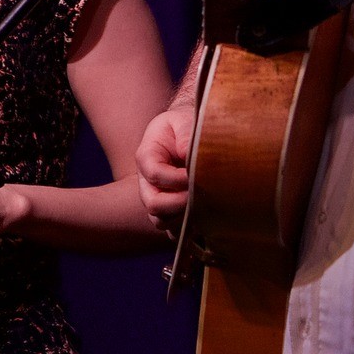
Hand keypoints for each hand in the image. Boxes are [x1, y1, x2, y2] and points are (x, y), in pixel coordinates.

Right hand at [134, 106, 195, 236]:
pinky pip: (174, 231)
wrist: (184, 135)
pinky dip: (188, 232)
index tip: (197, 176)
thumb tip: (188, 153)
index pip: (155, 175)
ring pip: (162, 221)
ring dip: (184, 218)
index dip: (177, 179)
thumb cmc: (183, 126)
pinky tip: (206, 222)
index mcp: (146, 158)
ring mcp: (157, 200)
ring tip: (206, 207)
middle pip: (154, 204)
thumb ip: (185, 134)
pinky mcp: (170, 212)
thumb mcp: (182, 121)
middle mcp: (147, 183)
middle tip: (204, 196)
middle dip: (179, 203)